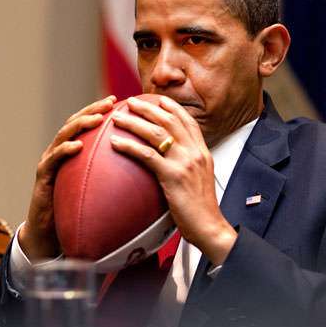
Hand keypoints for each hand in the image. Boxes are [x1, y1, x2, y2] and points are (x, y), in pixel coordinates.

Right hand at [19, 95, 116, 260]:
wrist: (49, 234)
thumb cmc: (76, 211)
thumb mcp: (96, 188)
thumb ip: (109, 176)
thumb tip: (142, 170)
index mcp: (72, 152)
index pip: (87, 124)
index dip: (101, 111)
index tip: (119, 102)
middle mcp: (59, 152)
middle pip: (75, 123)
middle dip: (92, 110)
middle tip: (109, 103)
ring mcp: (49, 162)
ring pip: (63, 135)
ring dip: (80, 125)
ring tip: (96, 119)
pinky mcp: (42, 177)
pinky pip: (53, 160)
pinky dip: (64, 151)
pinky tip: (77, 146)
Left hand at [110, 96, 236, 264]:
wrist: (210, 227)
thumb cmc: (202, 209)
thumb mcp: (200, 179)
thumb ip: (190, 165)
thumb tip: (175, 160)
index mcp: (203, 152)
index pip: (188, 122)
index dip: (172, 108)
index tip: (158, 99)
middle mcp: (195, 153)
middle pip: (169, 121)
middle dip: (148, 108)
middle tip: (131, 102)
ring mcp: (184, 163)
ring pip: (156, 133)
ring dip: (134, 122)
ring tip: (118, 117)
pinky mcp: (173, 176)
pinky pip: (146, 155)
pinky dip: (129, 146)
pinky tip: (115, 142)